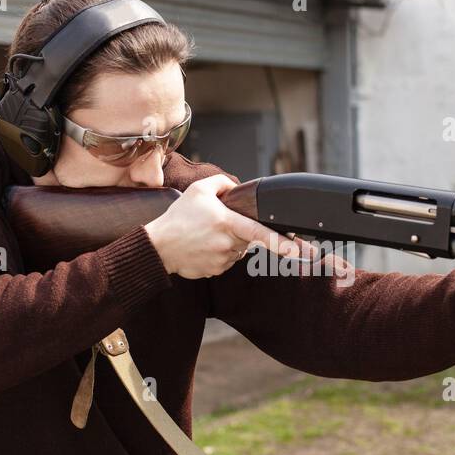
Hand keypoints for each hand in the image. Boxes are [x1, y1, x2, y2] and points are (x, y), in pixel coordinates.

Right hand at [143, 174, 304, 278]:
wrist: (159, 246)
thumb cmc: (178, 218)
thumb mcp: (199, 190)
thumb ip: (222, 183)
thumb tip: (237, 188)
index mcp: (226, 223)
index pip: (259, 232)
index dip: (280, 242)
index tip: (295, 250)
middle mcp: (227, 244)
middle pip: (247, 238)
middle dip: (239, 230)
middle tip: (215, 224)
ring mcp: (222, 260)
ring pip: (237, 250)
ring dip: (228, 242)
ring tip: (205, 235)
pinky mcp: (216, 271)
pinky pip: (226, 260)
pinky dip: (219, 253)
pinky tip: (203, 246)